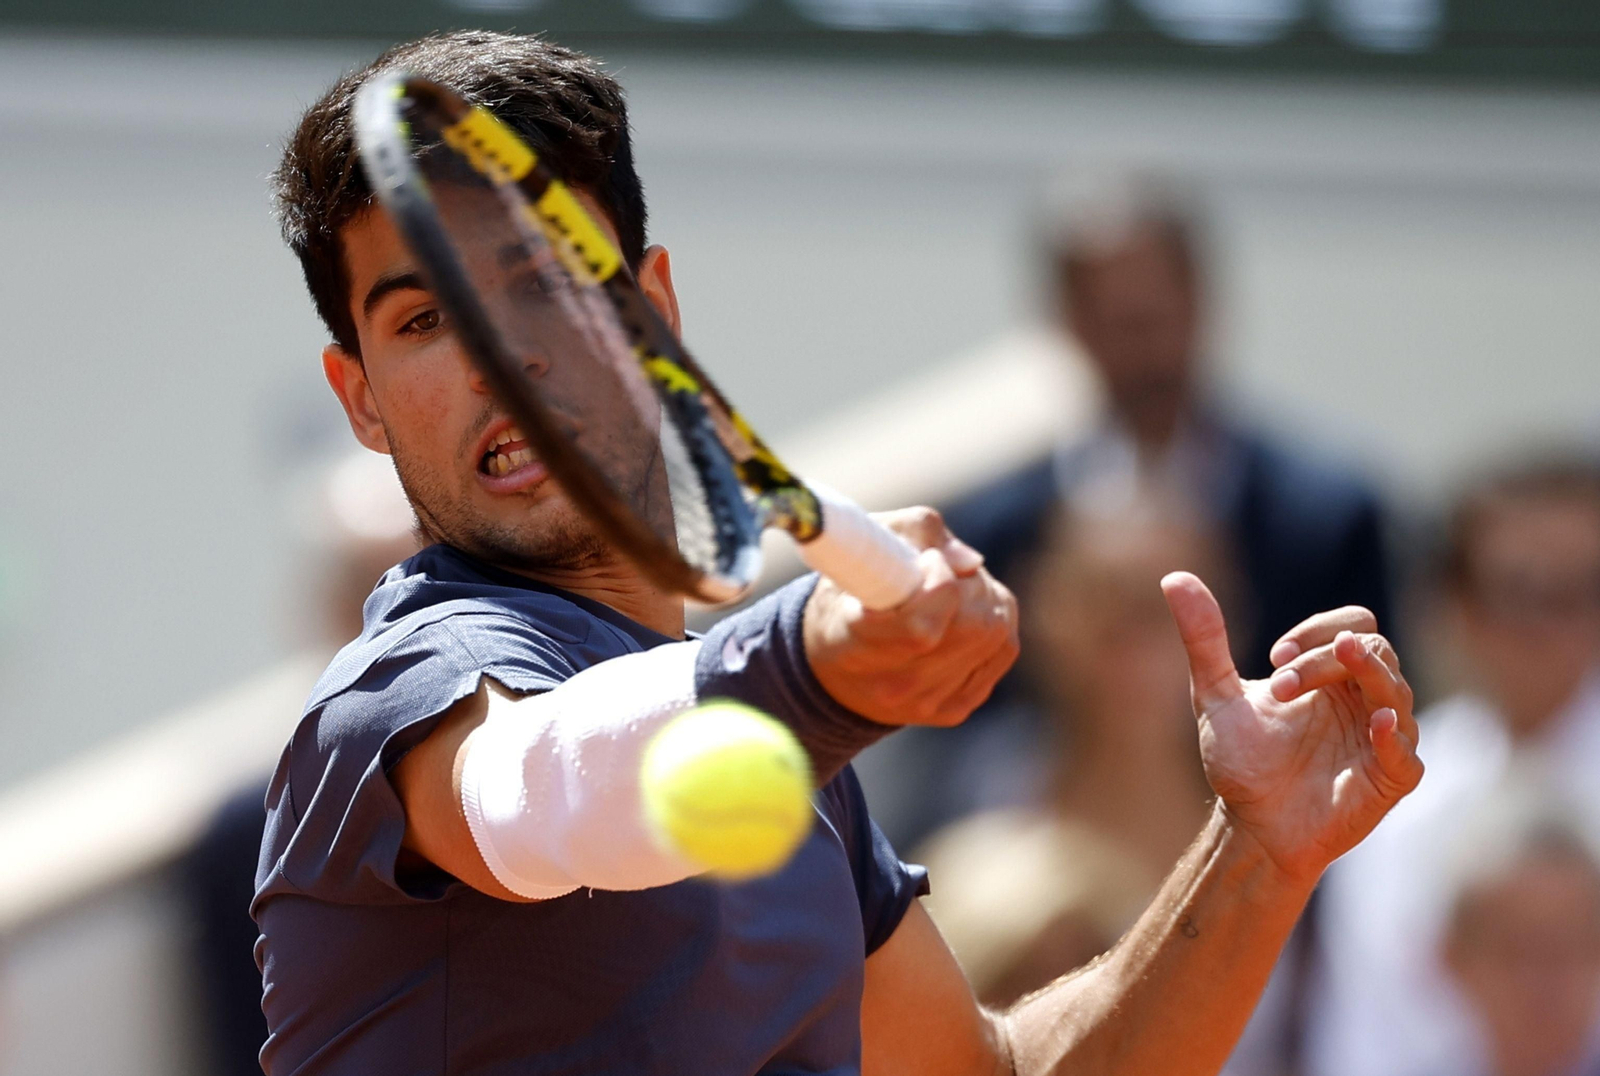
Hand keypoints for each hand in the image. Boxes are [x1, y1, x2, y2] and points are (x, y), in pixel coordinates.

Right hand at [804, 507, 1019, 727]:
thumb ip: (914, 532)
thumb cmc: (849, 593)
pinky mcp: (955, 708)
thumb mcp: (862, 549)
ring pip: (995, 635)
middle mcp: (893, 685)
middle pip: (971, 626)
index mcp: (855, 645)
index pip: (922, 627)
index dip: (940, 582)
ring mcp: (927, 703)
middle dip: (968, 583)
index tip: (928, 561)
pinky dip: (996, 622)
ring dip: (985, 599)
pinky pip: (1003, 651)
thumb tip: (972, 563)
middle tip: (942, 570)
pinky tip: (966, 614)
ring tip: (952, 590)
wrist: (835, 667)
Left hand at [1162, 572, 1423, 886]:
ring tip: (1343, 664)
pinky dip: (1394, 737)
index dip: (1319, 630)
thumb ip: (1203, 638)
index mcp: (1333, 676)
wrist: (1248, 826)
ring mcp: (1381, 739)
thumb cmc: (1240, 760)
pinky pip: (1407, 754)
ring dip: (1367, 677)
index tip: (1277, 656)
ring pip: (1397, 692)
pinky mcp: (1389, 779)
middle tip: (1281, 683)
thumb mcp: (1215, 694)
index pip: (1353, 626)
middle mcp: (1364, 700)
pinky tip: (1375, 724)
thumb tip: (1173, 577)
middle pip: (1374, 651)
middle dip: (1329, 658)